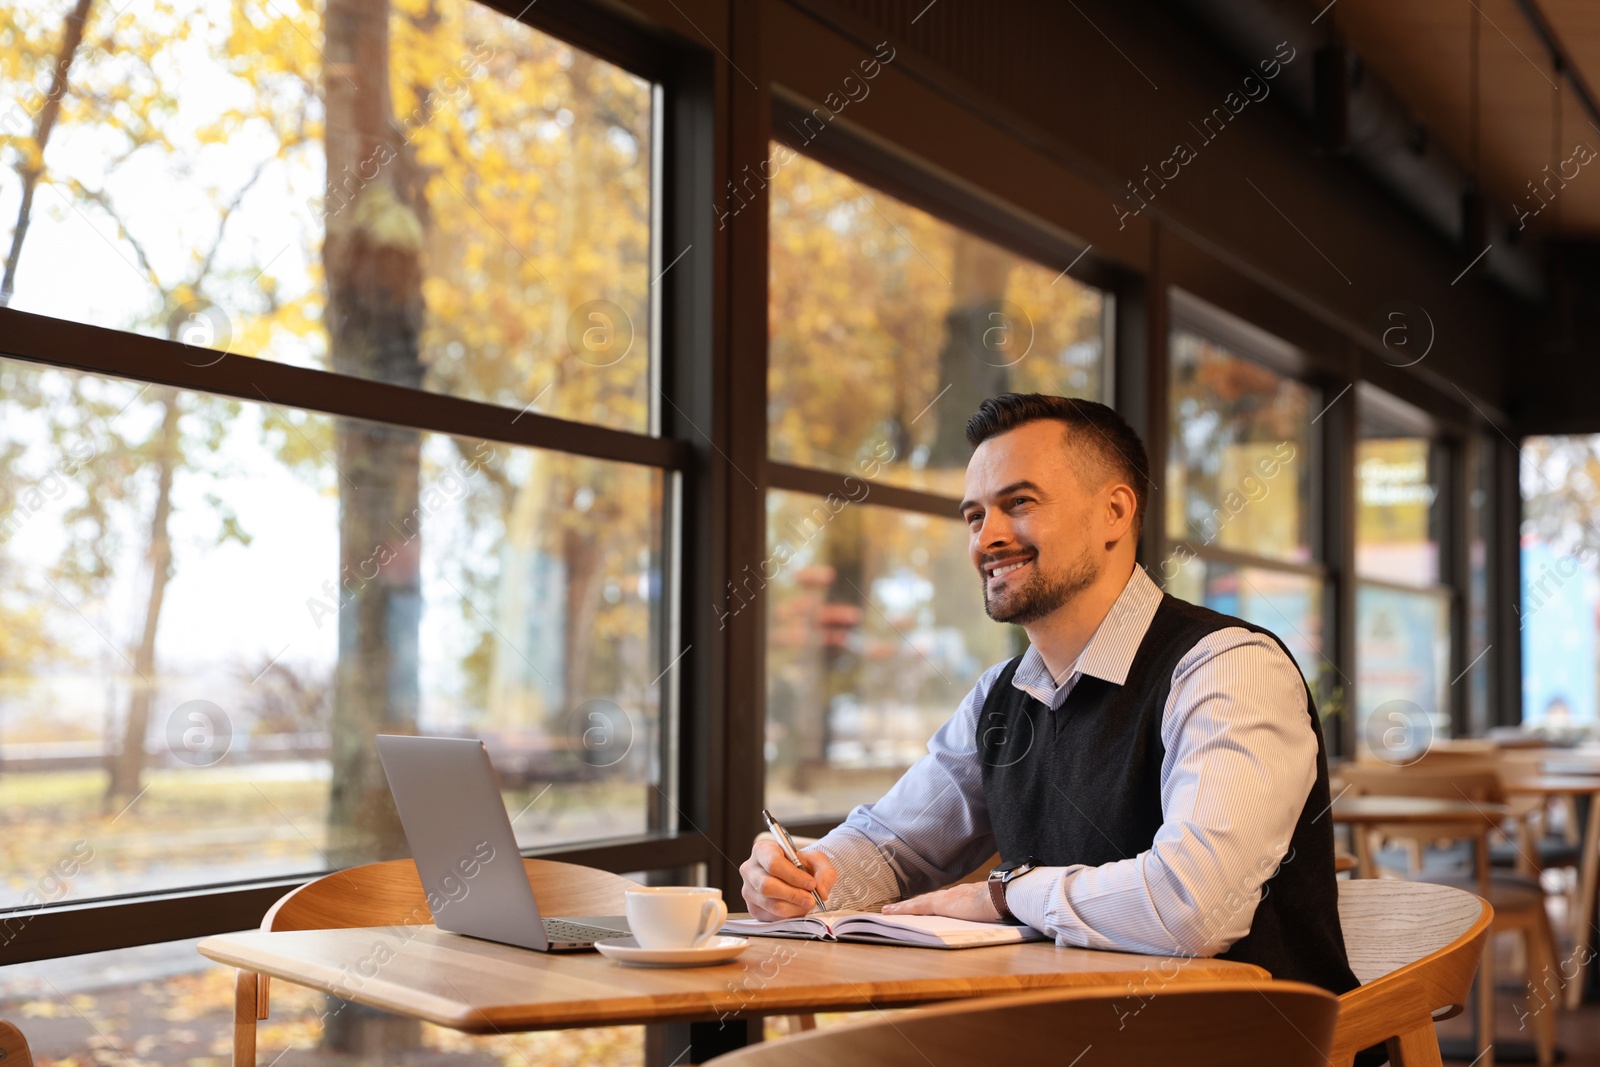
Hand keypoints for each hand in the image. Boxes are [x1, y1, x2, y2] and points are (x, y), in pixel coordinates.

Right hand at [740, 840, 837, 919]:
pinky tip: (798, 908)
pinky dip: (789, 915)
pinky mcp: (754, 909)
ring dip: (794, 907)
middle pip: (767, 886)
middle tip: (811, 899)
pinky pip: (772, 917)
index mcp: (762, 850)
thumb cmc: (802, 866)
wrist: (796, 877)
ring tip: (807, 903)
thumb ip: (824, 872)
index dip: (793, 876)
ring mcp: (749, 891)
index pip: (773, 863)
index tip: (810, 883)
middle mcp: (750, 870)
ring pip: (771, 904)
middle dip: (794, 895)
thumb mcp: (817, 861)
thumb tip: (820, 891)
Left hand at [881, 882, 1000, 922]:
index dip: (931, 903)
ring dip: (903, 907)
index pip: (945, 900)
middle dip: (912, 904)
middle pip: (928, 900)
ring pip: (918, 902)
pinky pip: (915, 907)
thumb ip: (991, 912)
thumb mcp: (996, 908)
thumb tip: (998, 917)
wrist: (1003, 896)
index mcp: (967, 896)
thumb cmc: (1004, 903)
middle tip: (896, 908)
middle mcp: (954, 894)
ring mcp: (946, 898)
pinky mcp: (939, 904)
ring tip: (888, 911)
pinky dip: (902, 910)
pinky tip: (891, 912)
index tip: (923, 906)